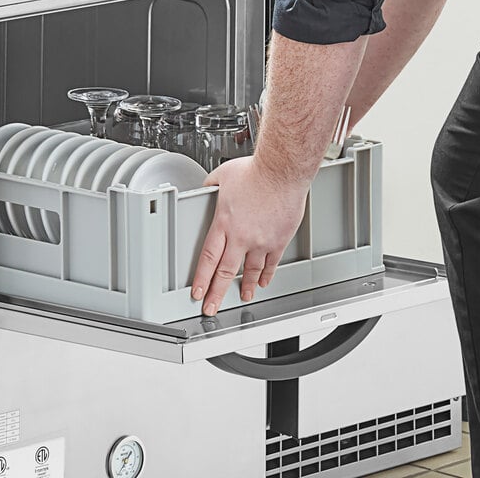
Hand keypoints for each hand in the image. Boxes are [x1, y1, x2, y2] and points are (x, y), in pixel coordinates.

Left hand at [191, 156, 308, 315]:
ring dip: (244, 287)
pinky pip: (271, 263)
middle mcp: (241, 236)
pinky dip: (266, 275)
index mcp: (224, 223)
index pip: (208, 258)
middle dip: (217, 293)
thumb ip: (211, 186)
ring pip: (250, 271)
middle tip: (212, 307)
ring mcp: (261, 240)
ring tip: (242, 297)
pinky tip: (263, 281)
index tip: (198, 292)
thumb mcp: (222, 176)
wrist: (282, 171)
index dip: (201, 279)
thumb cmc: (256, 171)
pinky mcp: (278, 240)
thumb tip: (206, 188)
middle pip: (225, 272)